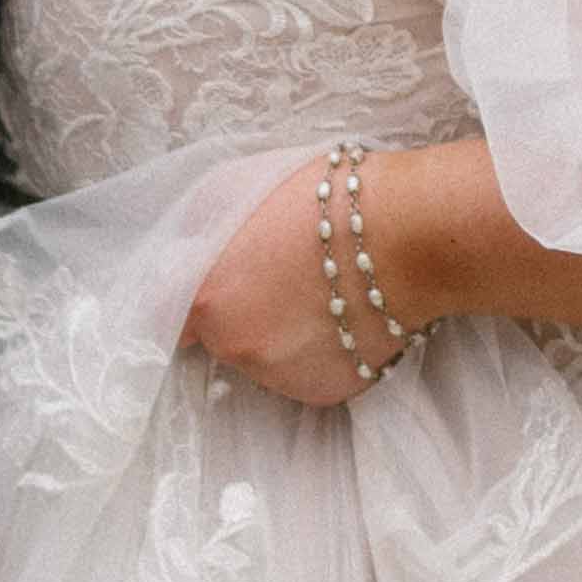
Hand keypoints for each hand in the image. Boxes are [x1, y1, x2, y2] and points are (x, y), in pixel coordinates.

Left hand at [185, 161, 398, 409]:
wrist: (407, 234)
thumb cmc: (323, 199)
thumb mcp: (233, 188)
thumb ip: (195, 232)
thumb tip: (181, 258)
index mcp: (207, 299)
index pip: (174, 318)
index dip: (197, 299)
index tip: (220, 285)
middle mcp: (237, 347)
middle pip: (224, 338)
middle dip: (245, 312)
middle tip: (285, 276)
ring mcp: (282, 377)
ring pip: (268, 358)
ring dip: (284, 333)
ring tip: (323, 292)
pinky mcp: (325, 392)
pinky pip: (310, 372)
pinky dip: (322, 350)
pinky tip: (346, 316)